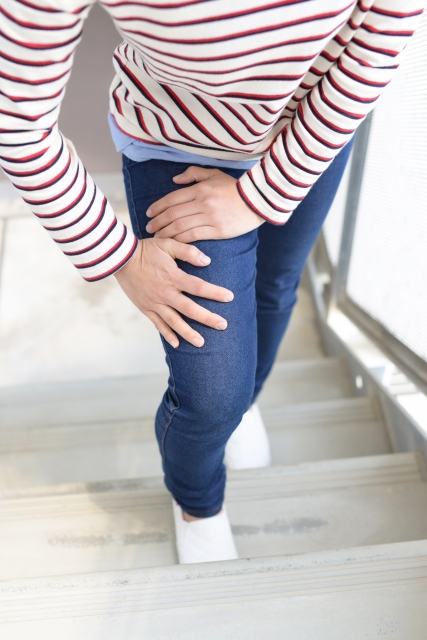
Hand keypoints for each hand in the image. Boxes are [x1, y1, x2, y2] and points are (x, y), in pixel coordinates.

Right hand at [114, 238, 233, 347]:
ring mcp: (155, 303)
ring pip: (174, 321)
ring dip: (188, 333)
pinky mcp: (146, 308)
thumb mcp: (168, 244)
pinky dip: (167, 334)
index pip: (199, 287)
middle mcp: (165, 293)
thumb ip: (188, 251)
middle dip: (207, 318)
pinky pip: (158, 324)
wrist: (120, 259)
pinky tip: (177, 343)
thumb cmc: (147, 249)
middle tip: (223, 325)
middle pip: (190, 309)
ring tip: (201, 343)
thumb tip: (207, 261)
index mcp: (173, 277)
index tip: (230, 297)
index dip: (215, 293)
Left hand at [145, 166, 263, 242]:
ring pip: (180, 226)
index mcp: (200, 189)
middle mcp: (202, 203)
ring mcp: (209, 217)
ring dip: (166, 232)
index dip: (158, 207)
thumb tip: (175, 180)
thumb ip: (193, 175)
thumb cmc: (235, 187)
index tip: (149, 213)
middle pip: (173, 214)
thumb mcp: (214, 174)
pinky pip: (194, 236)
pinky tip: (173, 242)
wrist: (258, 200)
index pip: (172, 199)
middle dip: (158, 222)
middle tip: (149, 227)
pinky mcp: (217, 230)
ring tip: (157, 236)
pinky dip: (180, 239)